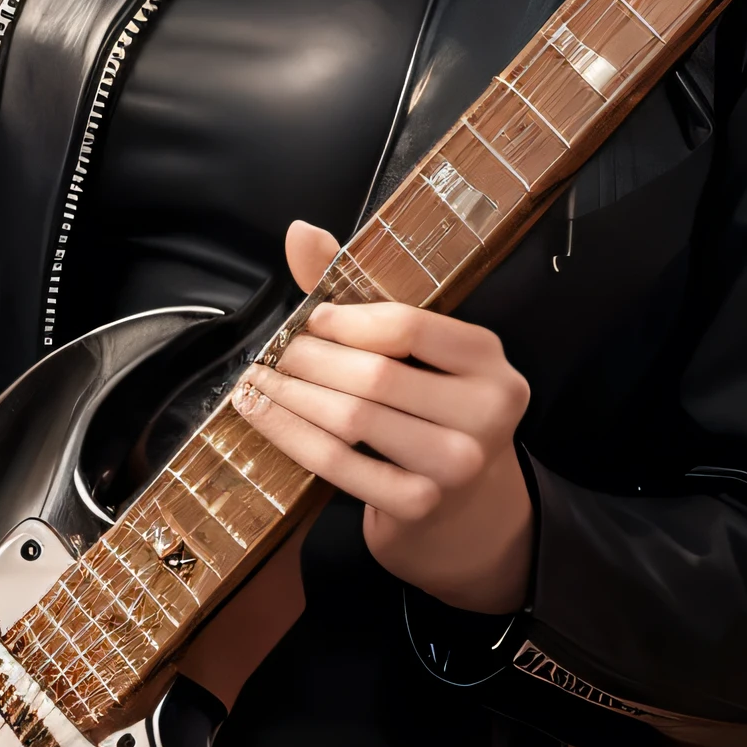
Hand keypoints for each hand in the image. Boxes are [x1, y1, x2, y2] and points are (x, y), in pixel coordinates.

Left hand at [232, 221, 535, 616]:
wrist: (462, 513)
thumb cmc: (429, 414)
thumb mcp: (416, 354)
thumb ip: (360, 295)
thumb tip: (299, 232)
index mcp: (488, 361)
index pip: (408, 326)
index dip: (347, 320)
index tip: (311, 320)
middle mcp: (485, 411)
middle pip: (375, 374)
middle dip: (309, 360)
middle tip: (274, 355)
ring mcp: (455, 464)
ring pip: (352, 419)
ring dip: (291, 397)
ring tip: (258, 382)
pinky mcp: (419, 505)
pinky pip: (337, 464)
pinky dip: (290, 435)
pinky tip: (262, 416)